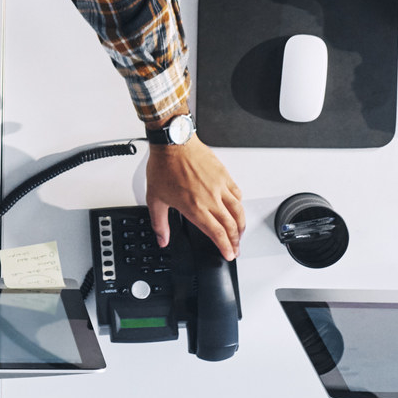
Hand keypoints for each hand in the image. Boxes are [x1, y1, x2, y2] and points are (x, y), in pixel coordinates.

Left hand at [143, 135, 245, 258]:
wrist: (173, 142)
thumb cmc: (164, 166)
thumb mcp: (155, 199)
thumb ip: (159, 223)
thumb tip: (162, 239)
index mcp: (195, 207)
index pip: (216, 234)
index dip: (225, 247)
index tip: (229, 254)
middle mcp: (210, 199)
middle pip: (231, 226)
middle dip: (236, 241)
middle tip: (236, 248)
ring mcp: (219, 186)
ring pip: (238, 211)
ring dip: (241, 225)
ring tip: (240, 233)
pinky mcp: (224, 175)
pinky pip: (237, 193)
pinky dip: (240, 204)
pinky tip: (237, 208)